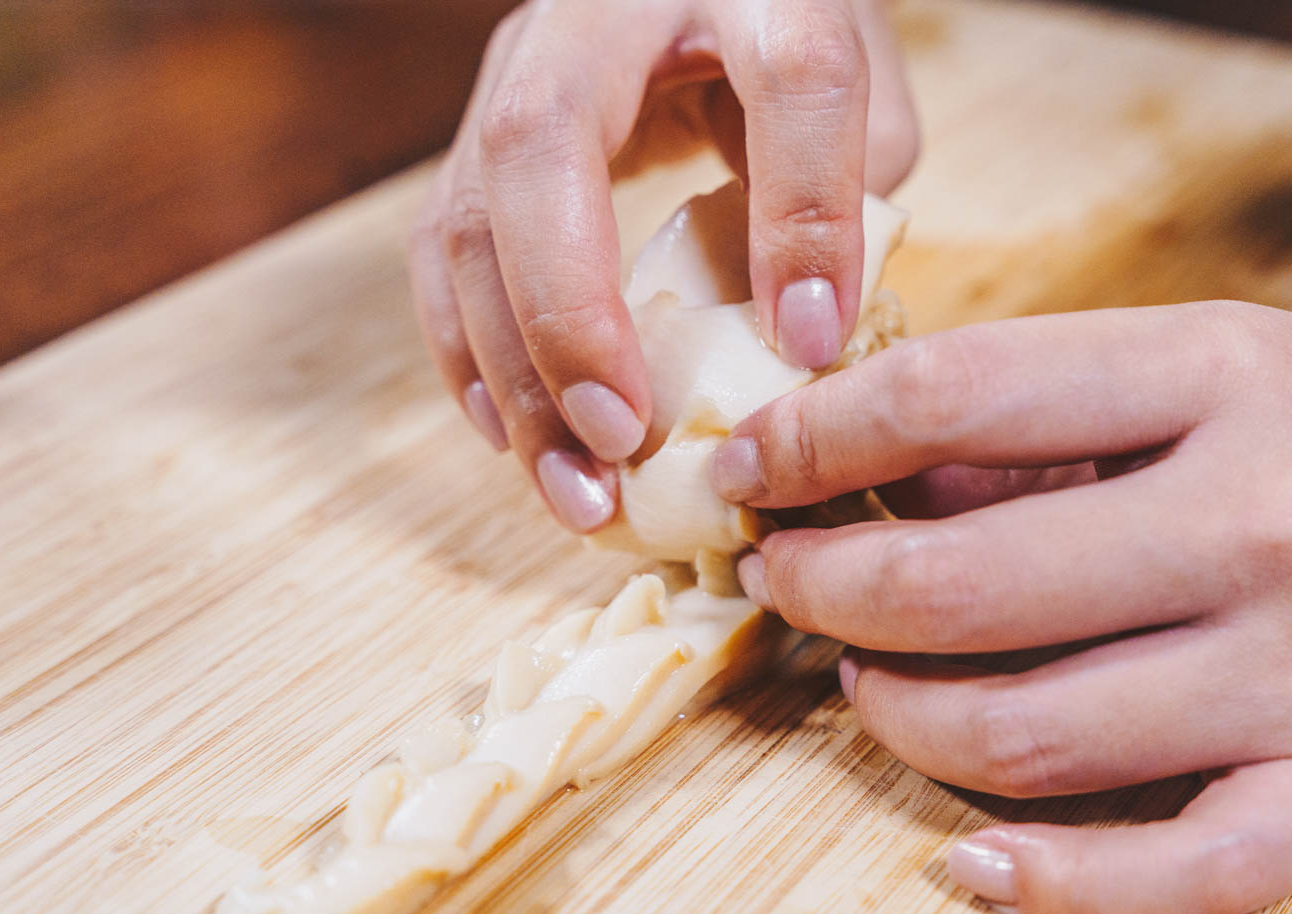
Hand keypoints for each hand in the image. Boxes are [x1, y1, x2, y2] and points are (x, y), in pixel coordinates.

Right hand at [409, 0, 918, 532]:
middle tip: (622, 449)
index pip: (786, 80)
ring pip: (467, 216)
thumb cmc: (772, 31)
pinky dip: (468, 351)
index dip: (798, 212)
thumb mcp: (850, 91)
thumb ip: (843, 190)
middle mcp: (587, 18)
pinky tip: (511, 435)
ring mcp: (514, 73)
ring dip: (511, 371)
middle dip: (568, 319)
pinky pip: (441, 249)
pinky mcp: (477, 136)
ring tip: (573, 488)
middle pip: (538, 147)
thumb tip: (798, 339)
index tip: (807, 343)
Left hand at [710, 301, 1291, 913]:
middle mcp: (1262, 526)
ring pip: (1026, 738)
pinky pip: (1172, 879)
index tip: (751, 465)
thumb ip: (1047, 414)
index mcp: (1222, 379)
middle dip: (824, 590)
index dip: (816, 437)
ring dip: (898, 717)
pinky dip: (1048, 886)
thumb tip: (868, 476)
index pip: (957, 394)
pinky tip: (968, 855)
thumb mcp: (1226, 362)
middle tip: (784, 581)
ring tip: (866, 679)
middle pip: (964, 586)